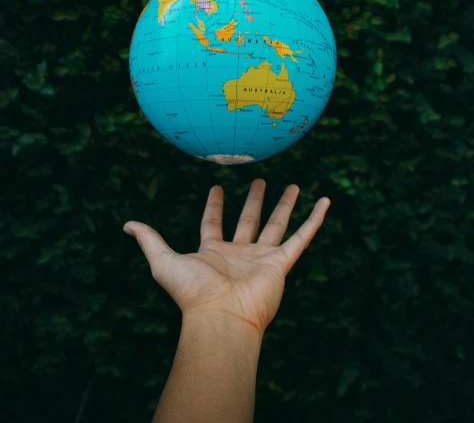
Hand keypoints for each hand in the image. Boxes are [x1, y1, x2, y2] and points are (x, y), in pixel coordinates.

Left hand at [123, 179, 330, 333]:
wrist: (220, 318)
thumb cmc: (192, 293)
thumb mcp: (163, 260)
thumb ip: (149, 239)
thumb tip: (126, 224)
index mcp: (213, 252)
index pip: (214, 224)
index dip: (215, 206)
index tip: (218, 187)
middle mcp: (238, 254)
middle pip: (249, 221)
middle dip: (255, 201)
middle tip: (260, 180)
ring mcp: (261, 259)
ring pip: (277, 225)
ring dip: (285, 205)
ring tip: (292, 184)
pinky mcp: (281, 264)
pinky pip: (302, 238)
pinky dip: (314, 220)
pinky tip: (324, 202)